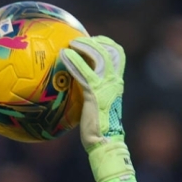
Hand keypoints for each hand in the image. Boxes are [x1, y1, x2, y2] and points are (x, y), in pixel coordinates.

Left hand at [58, 35, 131, 181]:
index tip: (92, 39)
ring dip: (84, 47)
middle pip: (109, 50)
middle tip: (77, 40)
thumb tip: (75, 81)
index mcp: (116, 82)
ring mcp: (106, 86)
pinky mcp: (95, 93)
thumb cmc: (98, 126)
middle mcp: (114, 81)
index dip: (106, 42)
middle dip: (94, 41)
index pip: (118, 53)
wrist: (104, 141)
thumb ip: (91, 89)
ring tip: (70, 44)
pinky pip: (84, 73)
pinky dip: (74, 62)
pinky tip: (64, 56)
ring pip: (99, 56)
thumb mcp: (96, 102)